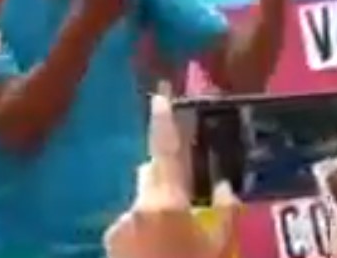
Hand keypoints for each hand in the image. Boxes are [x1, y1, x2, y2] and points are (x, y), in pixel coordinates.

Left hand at [104, 94, 237, 257]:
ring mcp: (118, 231)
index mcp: (167, 203)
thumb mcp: (223, 251)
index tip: (160, 95)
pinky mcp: (110, 248)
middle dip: (168, 182)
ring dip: (157, 214)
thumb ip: (226, 216)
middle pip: (151, 179)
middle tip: (189, 201)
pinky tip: (161, 253)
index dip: (164, 122)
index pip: (165, 151)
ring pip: (142, 207)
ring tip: (178, 243)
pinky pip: (131, 231)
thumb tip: (223, 188)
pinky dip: (145, 236)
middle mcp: (137, 209)